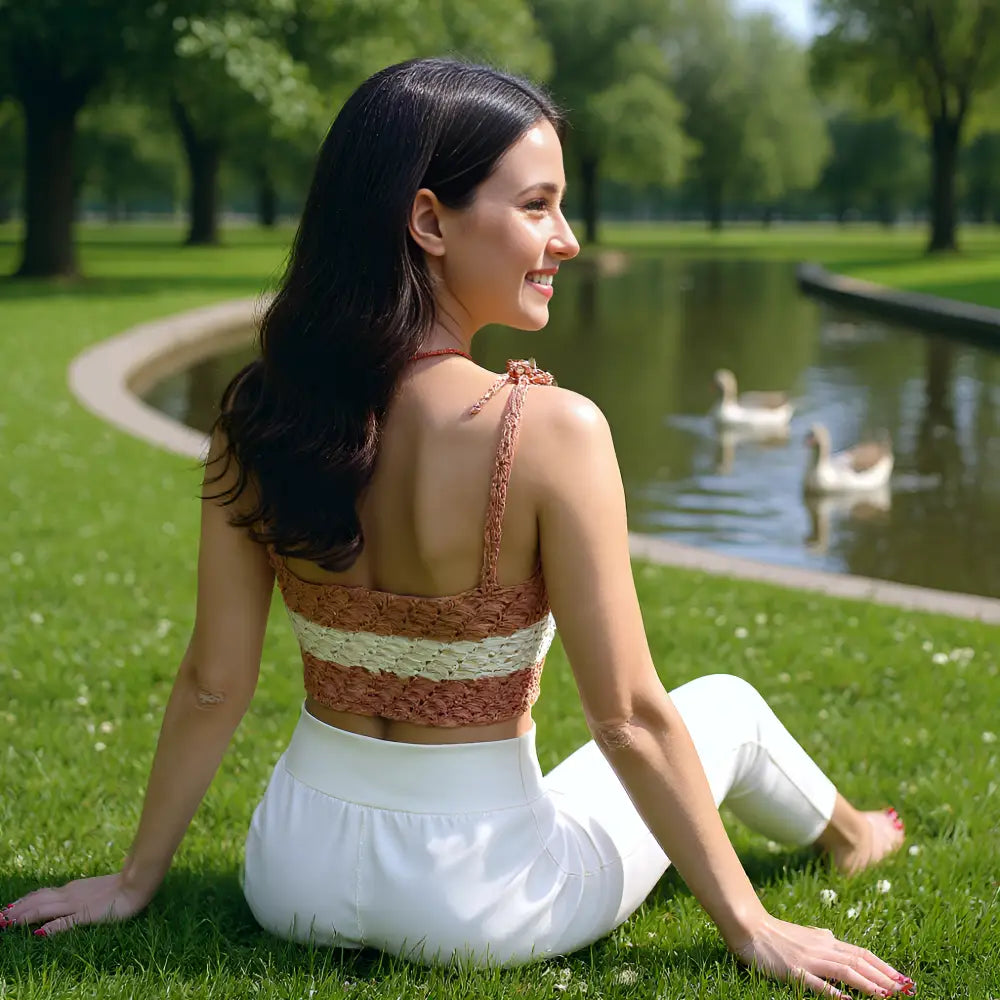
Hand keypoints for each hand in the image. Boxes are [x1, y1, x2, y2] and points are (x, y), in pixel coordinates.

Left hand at [1, 872, 152, 936]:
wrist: (139, 881)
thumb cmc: (122, 885)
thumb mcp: (96, 889)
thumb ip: (80, 893)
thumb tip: (67, 895)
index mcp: (73, 889)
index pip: (42, 894)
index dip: (24, 901)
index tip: (9, 908)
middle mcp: (71, 894)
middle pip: (38, 901)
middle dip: (18, 910)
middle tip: (1, 918)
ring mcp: (78, 904)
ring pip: (45, 910)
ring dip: (25, 917)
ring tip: (8, 923)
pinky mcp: (88, 915)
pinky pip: (66, 923)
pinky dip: (51, 928)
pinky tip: (39, 933)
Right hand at [732, 913, 914, 996]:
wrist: (750, 927)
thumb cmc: (775, 932)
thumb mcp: (803, 932)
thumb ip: (820, 937)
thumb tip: (833, 937)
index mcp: (825, 940)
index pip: (862, 953)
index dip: (884, 966)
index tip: (903, 978)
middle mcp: (822, 948)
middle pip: (859, 962)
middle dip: (885, 977)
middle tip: (906, 990)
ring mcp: (809, 960)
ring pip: (845, 971)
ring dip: (869, 984)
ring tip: (888, 996)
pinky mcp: (794, 971)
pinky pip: (818, 984)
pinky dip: (836, 993)